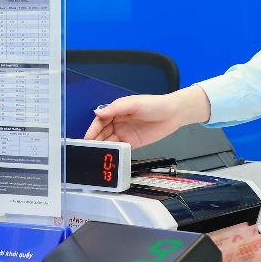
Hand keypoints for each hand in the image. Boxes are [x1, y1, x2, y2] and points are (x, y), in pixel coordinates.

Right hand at [84, 85, 211, 148]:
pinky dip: (114, 153)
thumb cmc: (155, 104)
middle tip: (89, 150)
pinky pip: (120, 149)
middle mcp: (119, 122)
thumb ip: (115, 108)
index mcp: (117, 110)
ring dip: (103, 148)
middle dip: (95, 141)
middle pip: (102, 133)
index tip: (87, 138)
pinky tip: (110, 157)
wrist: (174, 114)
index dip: (92, 129)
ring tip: (97, 156)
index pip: (100, 121)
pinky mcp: (133, 143)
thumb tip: (98, 112)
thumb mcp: (133, 103)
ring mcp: (125, 133)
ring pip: (109, 142)